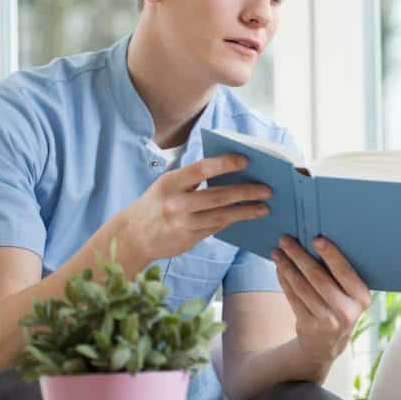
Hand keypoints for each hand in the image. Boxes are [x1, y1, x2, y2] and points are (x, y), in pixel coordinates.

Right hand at [119, 154, 272, 262]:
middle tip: (267, 189)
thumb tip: (231, 170)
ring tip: (265, 207)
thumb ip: (193, 179)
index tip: (245, 160)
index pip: (200, 169)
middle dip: (244, 192)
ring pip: (220, 216)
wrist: (133, 236)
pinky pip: (216, 228)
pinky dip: (234, 221)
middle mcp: (175, 203)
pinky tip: (248, 216)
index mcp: (170, 182)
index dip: (224, 164)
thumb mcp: (167, 185)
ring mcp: (182, 223)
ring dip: (245, 211)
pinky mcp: (188, 239)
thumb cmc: (157, 203)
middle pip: (216, 196)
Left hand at [272, 236, 370, 368]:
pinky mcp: (309, 326)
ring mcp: (327, 321)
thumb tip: (316, 241)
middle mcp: (347, 311)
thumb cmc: (339, 308)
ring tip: (277, 253)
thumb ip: (341, 276)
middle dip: (299, 255)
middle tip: (285, 239)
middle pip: (318, 276)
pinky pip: (292, 298)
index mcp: (361, 297)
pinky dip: (284, 281)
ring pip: (302, 287)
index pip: (344, 271)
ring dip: (287, 267)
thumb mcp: (350, 296)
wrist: (327, 345)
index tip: (315, 238)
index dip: (330, 254)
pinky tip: (279, 268)